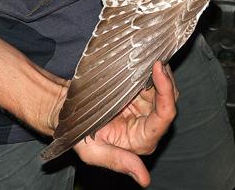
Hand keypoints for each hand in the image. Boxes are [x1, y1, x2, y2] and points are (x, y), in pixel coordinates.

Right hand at [73, 62, 177, 186]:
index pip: (164, 117)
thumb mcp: (93, 152)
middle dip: (165, 80)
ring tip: (152, 58)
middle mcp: (149, 124)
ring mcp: (146, 107)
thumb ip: (119, 162)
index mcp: (142, 140)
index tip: (158, 69)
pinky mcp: (140, 94)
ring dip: (161, 73)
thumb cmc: (77, 134)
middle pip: (169, 100)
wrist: (65, 111)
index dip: (166, 93)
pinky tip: (148, 60)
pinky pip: (153, 81)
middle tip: (155, 60)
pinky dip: (153, 71)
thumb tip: (145, 181)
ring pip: (164, 89)